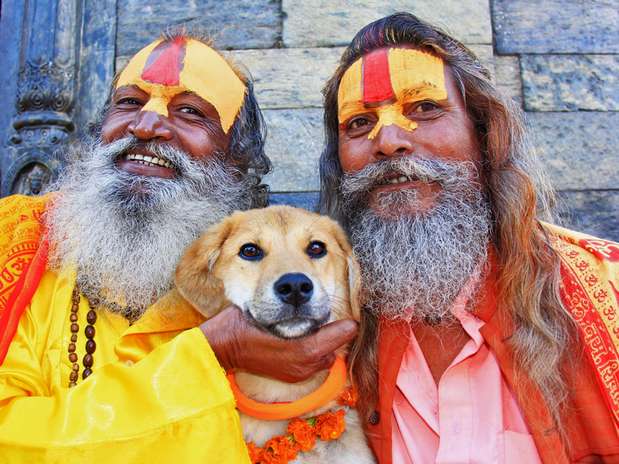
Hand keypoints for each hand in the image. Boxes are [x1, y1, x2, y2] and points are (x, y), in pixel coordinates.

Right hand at [200, 305, 357, 382]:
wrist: (220, 348)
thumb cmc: (242, 326)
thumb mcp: (268, 310)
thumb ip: (296, 309)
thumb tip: (312, 300)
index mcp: (305, 351)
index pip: (340, 336)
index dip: (346, 324)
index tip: (350, 315)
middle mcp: (305, 365)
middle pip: (336, 347)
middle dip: (336, 333)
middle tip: (332, 317)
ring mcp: (298, 373)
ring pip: (326, 357)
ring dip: (326, 343)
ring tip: (317, 326)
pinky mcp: (290, 376)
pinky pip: (314, 364)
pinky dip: (315, 352)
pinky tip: (304, 338)